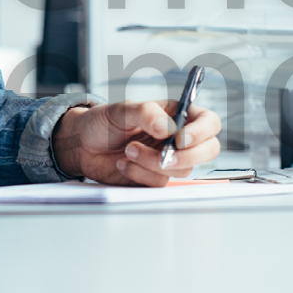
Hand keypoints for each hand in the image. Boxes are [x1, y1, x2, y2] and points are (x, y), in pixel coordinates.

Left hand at [51, 101, 220, 185]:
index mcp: (176, 114)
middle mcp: (177, 137)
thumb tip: (166, 127)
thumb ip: (145, 113)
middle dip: (184, 157)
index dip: (202, 132)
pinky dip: (140, 175)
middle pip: (208, 151)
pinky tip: (124, 164)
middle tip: (162, 155)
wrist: (84, 146)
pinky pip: (160, 183)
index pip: (208, 122)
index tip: (180, 138)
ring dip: (152, 163)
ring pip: (182, 170)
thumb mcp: (121, 110)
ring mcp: (169, 159)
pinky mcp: (156, 177)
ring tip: (128, 151)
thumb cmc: (103, 122)